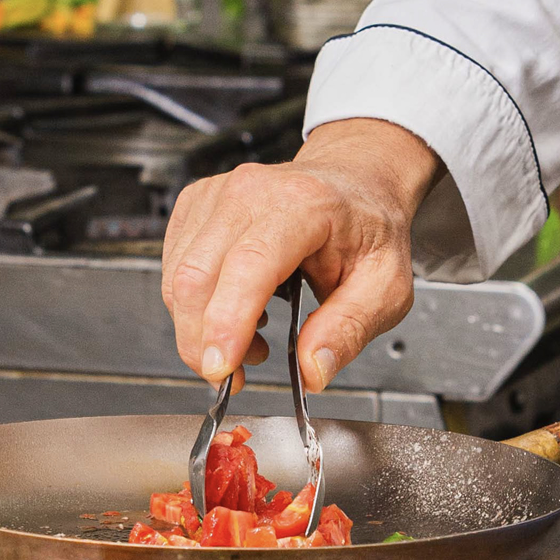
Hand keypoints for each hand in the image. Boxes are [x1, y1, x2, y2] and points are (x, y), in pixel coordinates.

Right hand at [161, 118, 441, 393]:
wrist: (353, 182)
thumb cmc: (367, 227)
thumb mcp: (386, 286)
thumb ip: (349, 329)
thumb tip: (312, 370)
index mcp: (303, 204)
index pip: (248, 266)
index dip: (226, 323)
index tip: (222, 369)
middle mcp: (250, 192)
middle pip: (197, 277)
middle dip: (203, 342)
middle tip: (236, 376)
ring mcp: (216, 196)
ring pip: (177, 278)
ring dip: (199, 329)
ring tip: (250, 341)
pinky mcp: (195, 206)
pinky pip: (173, 269)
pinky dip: (193, 307)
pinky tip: (233, 311)